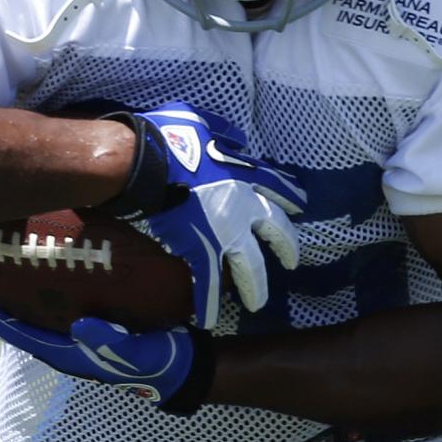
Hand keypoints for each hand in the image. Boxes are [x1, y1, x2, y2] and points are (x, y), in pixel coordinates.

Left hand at [0, 279, 214, 411]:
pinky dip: (20, 283)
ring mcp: (65, 330)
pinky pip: (40, 300)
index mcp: (62, 349)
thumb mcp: (134, 353)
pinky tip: (13, 262)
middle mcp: (56, 340)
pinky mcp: (78, 318)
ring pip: (18, 306)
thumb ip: (110, 342)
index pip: (10, 327)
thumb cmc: (154, 359)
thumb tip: (80, 327)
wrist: (175, 363)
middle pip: (4, 315)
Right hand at [96, 103, 303, 330]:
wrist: (143, 164)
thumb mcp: (200, 121)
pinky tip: (208, 320)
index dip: (288, 198)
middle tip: (291, 261)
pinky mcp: (201, 251)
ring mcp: (225, 232)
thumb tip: (233, 136)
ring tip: (257, 303)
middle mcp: (243, 206)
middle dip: (287, 248)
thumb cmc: (167, 139)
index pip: (276, 189)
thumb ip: (220, 130)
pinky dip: (207, 303)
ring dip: (256, 287)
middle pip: (276, 232)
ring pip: (250, 267)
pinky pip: (208, 283)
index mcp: (243, 174)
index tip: (298, 207)